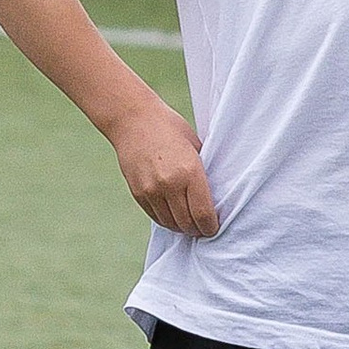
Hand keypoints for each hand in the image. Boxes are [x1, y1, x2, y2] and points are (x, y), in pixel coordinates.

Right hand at [111, 92, 218, 236]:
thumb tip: (215, 196)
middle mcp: (169, 184)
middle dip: (197, 229)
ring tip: (189, 223)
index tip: (214, 227)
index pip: (203, 214)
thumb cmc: (170, 128)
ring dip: (182, 227)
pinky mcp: (138, 193)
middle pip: (187, 224)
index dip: (211, 226)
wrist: (133, 119)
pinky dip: (166, 220)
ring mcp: (151, 190)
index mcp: (190, 172)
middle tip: (203, 227)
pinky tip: (174, 215)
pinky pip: (155, 217)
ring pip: (170, 224)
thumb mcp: (195, 146)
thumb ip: (203, 172)